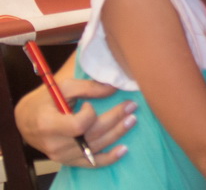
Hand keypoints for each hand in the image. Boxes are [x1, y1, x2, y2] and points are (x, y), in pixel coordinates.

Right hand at [16, 77, 136, 167]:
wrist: (27, 119)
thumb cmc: (46, 100)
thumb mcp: (63, 86)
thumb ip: (88, 87)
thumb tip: (114, 87)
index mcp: (48, 124)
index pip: (77, 125)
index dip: (89, 115)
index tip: (90, 104)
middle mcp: (54, 144)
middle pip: (91, 136)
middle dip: (114, 120)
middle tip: (132, 106)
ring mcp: (61, 155)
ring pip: (95, 148)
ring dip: (117, 134)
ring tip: (132, 120)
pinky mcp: (68, 160)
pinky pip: (90, 163)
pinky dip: (108, 159)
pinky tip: (123, 150)